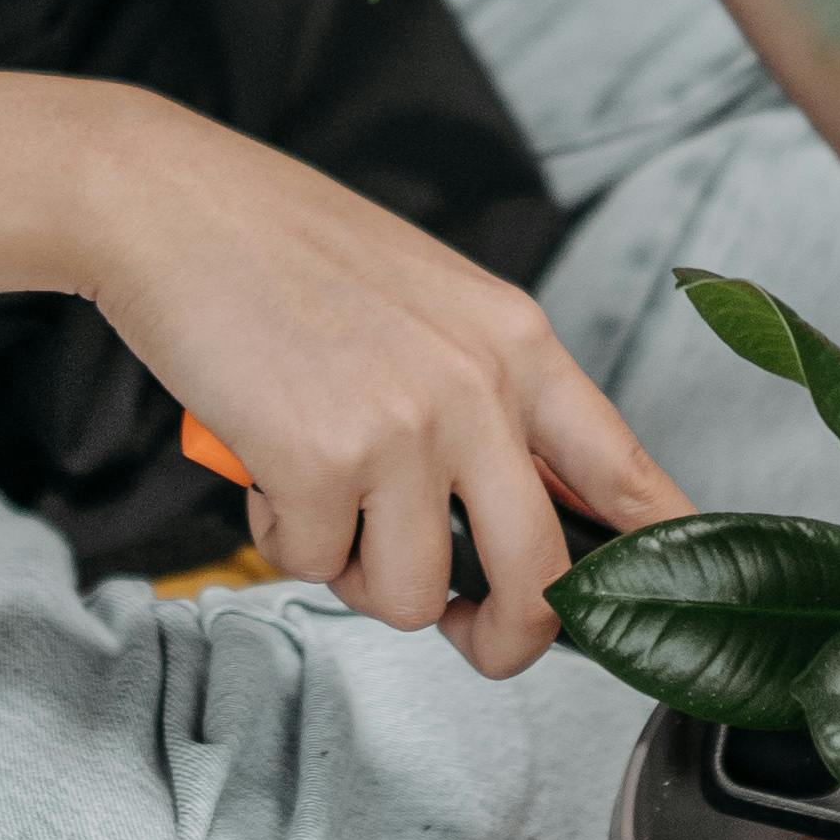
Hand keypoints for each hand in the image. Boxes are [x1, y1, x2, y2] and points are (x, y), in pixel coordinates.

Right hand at [75, 98, 689, 676]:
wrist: (169, 204)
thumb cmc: (283, 251)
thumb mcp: (428, 302)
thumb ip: (481, 395)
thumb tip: (507, 510)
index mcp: (518, 342)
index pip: (622, 468)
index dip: (662, 554)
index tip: (670, 605)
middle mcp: (477, 386)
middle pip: (540, 576)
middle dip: (503, 635)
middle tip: (463, 628)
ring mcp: (402, 426)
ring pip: (410, 593)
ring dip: (354, 570)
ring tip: (316, 492)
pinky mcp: (317, 459)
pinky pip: (311, 565)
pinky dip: (278, 536)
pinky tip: (261, 465)